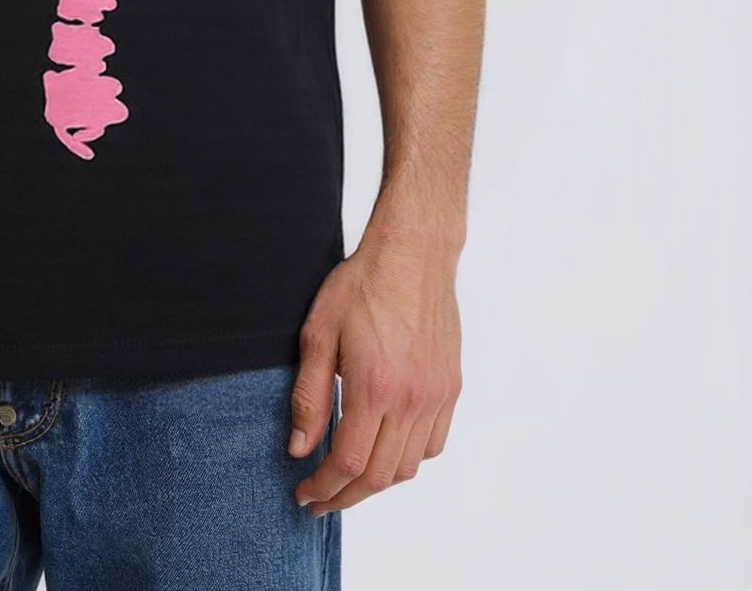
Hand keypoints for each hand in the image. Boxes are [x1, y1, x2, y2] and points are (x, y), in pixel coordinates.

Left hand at [288, 221, 462, 516]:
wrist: (413, 254)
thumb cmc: (362, 285)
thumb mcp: (318, 333)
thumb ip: (309, 396)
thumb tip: (300, 448)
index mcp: (374, 386)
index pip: (349, 462)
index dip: (324, 487)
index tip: (304, 495)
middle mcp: (411, 399)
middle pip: (380, 476)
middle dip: (345, 495)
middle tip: (319, 498)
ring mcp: (436, 396)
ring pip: (409, 467)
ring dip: (377, 482)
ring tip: (348, 478)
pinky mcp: (451, 388)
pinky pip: (433, 444)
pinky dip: (408, 459)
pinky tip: (385, 450)